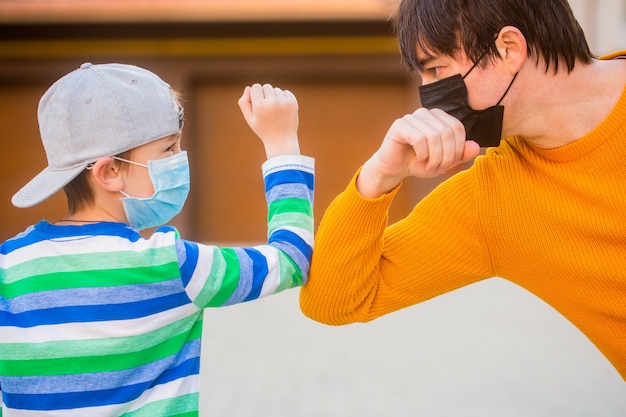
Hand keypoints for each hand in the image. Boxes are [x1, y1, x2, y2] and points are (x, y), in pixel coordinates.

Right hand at [238, 83, 300, 158]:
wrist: (282, 140)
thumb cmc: (263, 129)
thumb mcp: (250, 118)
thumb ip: (244, 103)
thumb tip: (248, 88)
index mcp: (260, 106)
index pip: (255, 87)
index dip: (255, 94)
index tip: (257, 104)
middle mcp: (272, 102)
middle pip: (266, 86)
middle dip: (265, 95)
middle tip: (267, 110)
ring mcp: (284, 102)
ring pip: (276, 89)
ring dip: (274, 97)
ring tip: (275, 112)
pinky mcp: (293, 103)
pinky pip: (286, 92)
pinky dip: (283, 98)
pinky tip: (282, 110)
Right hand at [356, 108, 480, 197]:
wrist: (394, 169)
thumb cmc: (418, 163)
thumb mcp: (444, 161)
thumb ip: (461, 154)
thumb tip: (476, 146)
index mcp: (439, 117)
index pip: (458, 127)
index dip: (458, 149)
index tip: (450, 164)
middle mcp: (426, 113)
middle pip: (447, 132)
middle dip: (447, 155)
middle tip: (439, 169)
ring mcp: (412, 117)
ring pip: (434, 136)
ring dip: (435, 157)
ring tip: (429, 167)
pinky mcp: (399, 125)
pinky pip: (419, 139)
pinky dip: (422, 154)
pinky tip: (419, 159)